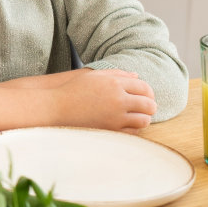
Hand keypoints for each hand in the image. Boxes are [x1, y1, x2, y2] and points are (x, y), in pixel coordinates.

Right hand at [19, 67, 156, 131]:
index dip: (148, 92)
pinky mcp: (110, 131)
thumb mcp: (94, 76)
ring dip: (144, 118)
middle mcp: (118, 100)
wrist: (57, 109)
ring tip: (138, 117)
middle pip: (148, 104)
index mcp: (115, 83)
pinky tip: (128, 125)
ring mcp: (115, 117)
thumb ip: (117, 74)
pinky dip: (134, 129)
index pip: (144, 87)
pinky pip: (132, 133)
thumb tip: (137, 75)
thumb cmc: (74, 90)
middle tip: (146, 108)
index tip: (146, 96)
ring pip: (144, 120)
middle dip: (150, 106)